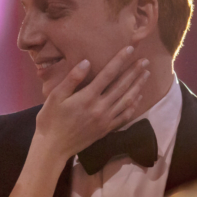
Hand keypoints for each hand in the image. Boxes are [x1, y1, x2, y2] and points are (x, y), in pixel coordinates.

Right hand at [34, 46, 149, 157]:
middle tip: (145, 61)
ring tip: (146, 75)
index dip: (120, 60)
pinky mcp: (106, 129)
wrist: (53, 147)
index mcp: (87, 97)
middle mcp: (100, 108)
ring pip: (127, 100)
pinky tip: (138, 97)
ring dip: (138, 86)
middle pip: (122, 86)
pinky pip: (124, 116)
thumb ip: (72, 79)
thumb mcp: (55, 96)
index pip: (108, 74)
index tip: (130, 49)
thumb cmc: (50, 119)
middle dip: (134, 72)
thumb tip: (87, 62)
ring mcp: (105, 120)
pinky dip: (134, 106)